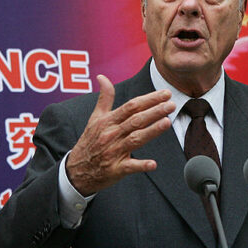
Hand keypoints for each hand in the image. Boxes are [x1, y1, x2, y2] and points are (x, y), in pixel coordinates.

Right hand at [66, 75, 174, 195]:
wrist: (76, 170)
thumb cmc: (89, 142)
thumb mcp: (94, 118)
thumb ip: (104, 98)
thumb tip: (102, 77)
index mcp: (107, 121)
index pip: (130, 106)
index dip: (148, 99)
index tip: (165, 94)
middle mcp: (111, 135)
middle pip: (135, 120)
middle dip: (154, 111)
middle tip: (171, 104)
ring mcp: (113, 152)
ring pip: (135, 139)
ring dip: (151, 131)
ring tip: (167, 122)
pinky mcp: (115, 169)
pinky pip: (129, 166)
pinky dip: (141, 165)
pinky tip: (153, 164)